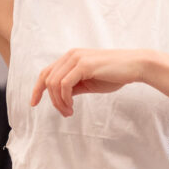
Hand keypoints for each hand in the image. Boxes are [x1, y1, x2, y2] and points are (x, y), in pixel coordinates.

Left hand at [29, 48, 149, 116]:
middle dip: (51, 100)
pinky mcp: (84, 65)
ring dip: (58, 102)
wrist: (135, 66)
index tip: (33, 104)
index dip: (37, 89)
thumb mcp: (89, 82)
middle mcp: (71, 55)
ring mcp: (76, 58)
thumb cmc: (114, 75)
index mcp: (71, 57)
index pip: (46, 73)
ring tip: (69, 111)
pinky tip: (72, 106)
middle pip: (47, 79)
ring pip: (54, 83)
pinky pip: (64, 84)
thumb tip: (61, 97)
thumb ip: (74, 86)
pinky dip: (64, 98)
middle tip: (65, 113)